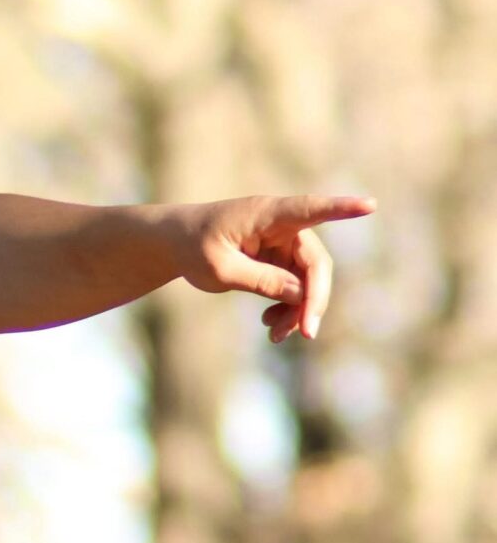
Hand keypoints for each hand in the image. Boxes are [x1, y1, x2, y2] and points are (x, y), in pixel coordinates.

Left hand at [166, 193, 375, 341]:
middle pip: (315, 263)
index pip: (310, 209)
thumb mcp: (220, 268)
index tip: (370, 205)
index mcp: (267, 215)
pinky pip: (294, 287)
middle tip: (306, 333)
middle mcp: (282, 226)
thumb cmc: (191, 247)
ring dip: (298, 310)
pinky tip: (271, 326)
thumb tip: (300, 294)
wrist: (173, 244)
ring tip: (277, 336)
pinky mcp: (278, 260)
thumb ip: (260, 280)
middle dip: (314, 299)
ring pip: (307, 280)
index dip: (341, 209)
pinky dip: (287, 308)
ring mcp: (282, 243)